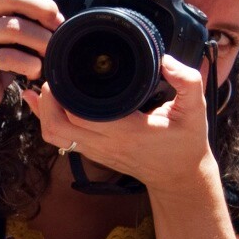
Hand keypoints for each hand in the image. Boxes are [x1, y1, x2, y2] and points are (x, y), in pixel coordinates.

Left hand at [22, 52, 218, 193]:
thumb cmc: (186, 143)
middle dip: (48, 99)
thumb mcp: (196, 111)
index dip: (64, 95)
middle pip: (58, 126)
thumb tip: (166, 61)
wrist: (179, 177)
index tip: (63, 71)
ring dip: (44, 112)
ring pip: (54, 136)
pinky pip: (61, 140)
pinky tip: (43, 103)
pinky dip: (48, 121)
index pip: (81, 116)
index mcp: (127, 131)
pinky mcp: (94, 153)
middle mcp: (106, 143)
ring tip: (47, 86)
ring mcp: (97, 151)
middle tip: (52, 74)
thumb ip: (188, 82)